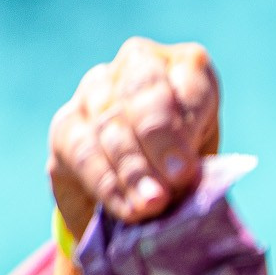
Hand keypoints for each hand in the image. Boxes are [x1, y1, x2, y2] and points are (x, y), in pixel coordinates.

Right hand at [48, 38, 219, 233]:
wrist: (147, 185)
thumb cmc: (190, 167)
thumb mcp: (208, 164)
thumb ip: (201, 169)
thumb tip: (185, 188)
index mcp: (185, 68)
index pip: (185, 81)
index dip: (181, 127)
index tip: (184, 172)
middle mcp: (138, 65)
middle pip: (140, 97)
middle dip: (154, 147)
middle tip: (163, 193)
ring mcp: (96, 88)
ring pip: (109, 125)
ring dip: (130, 171)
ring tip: (147, 207)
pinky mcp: (67, 123)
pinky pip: (83, 151)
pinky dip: (106, 184)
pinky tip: (124, 209)